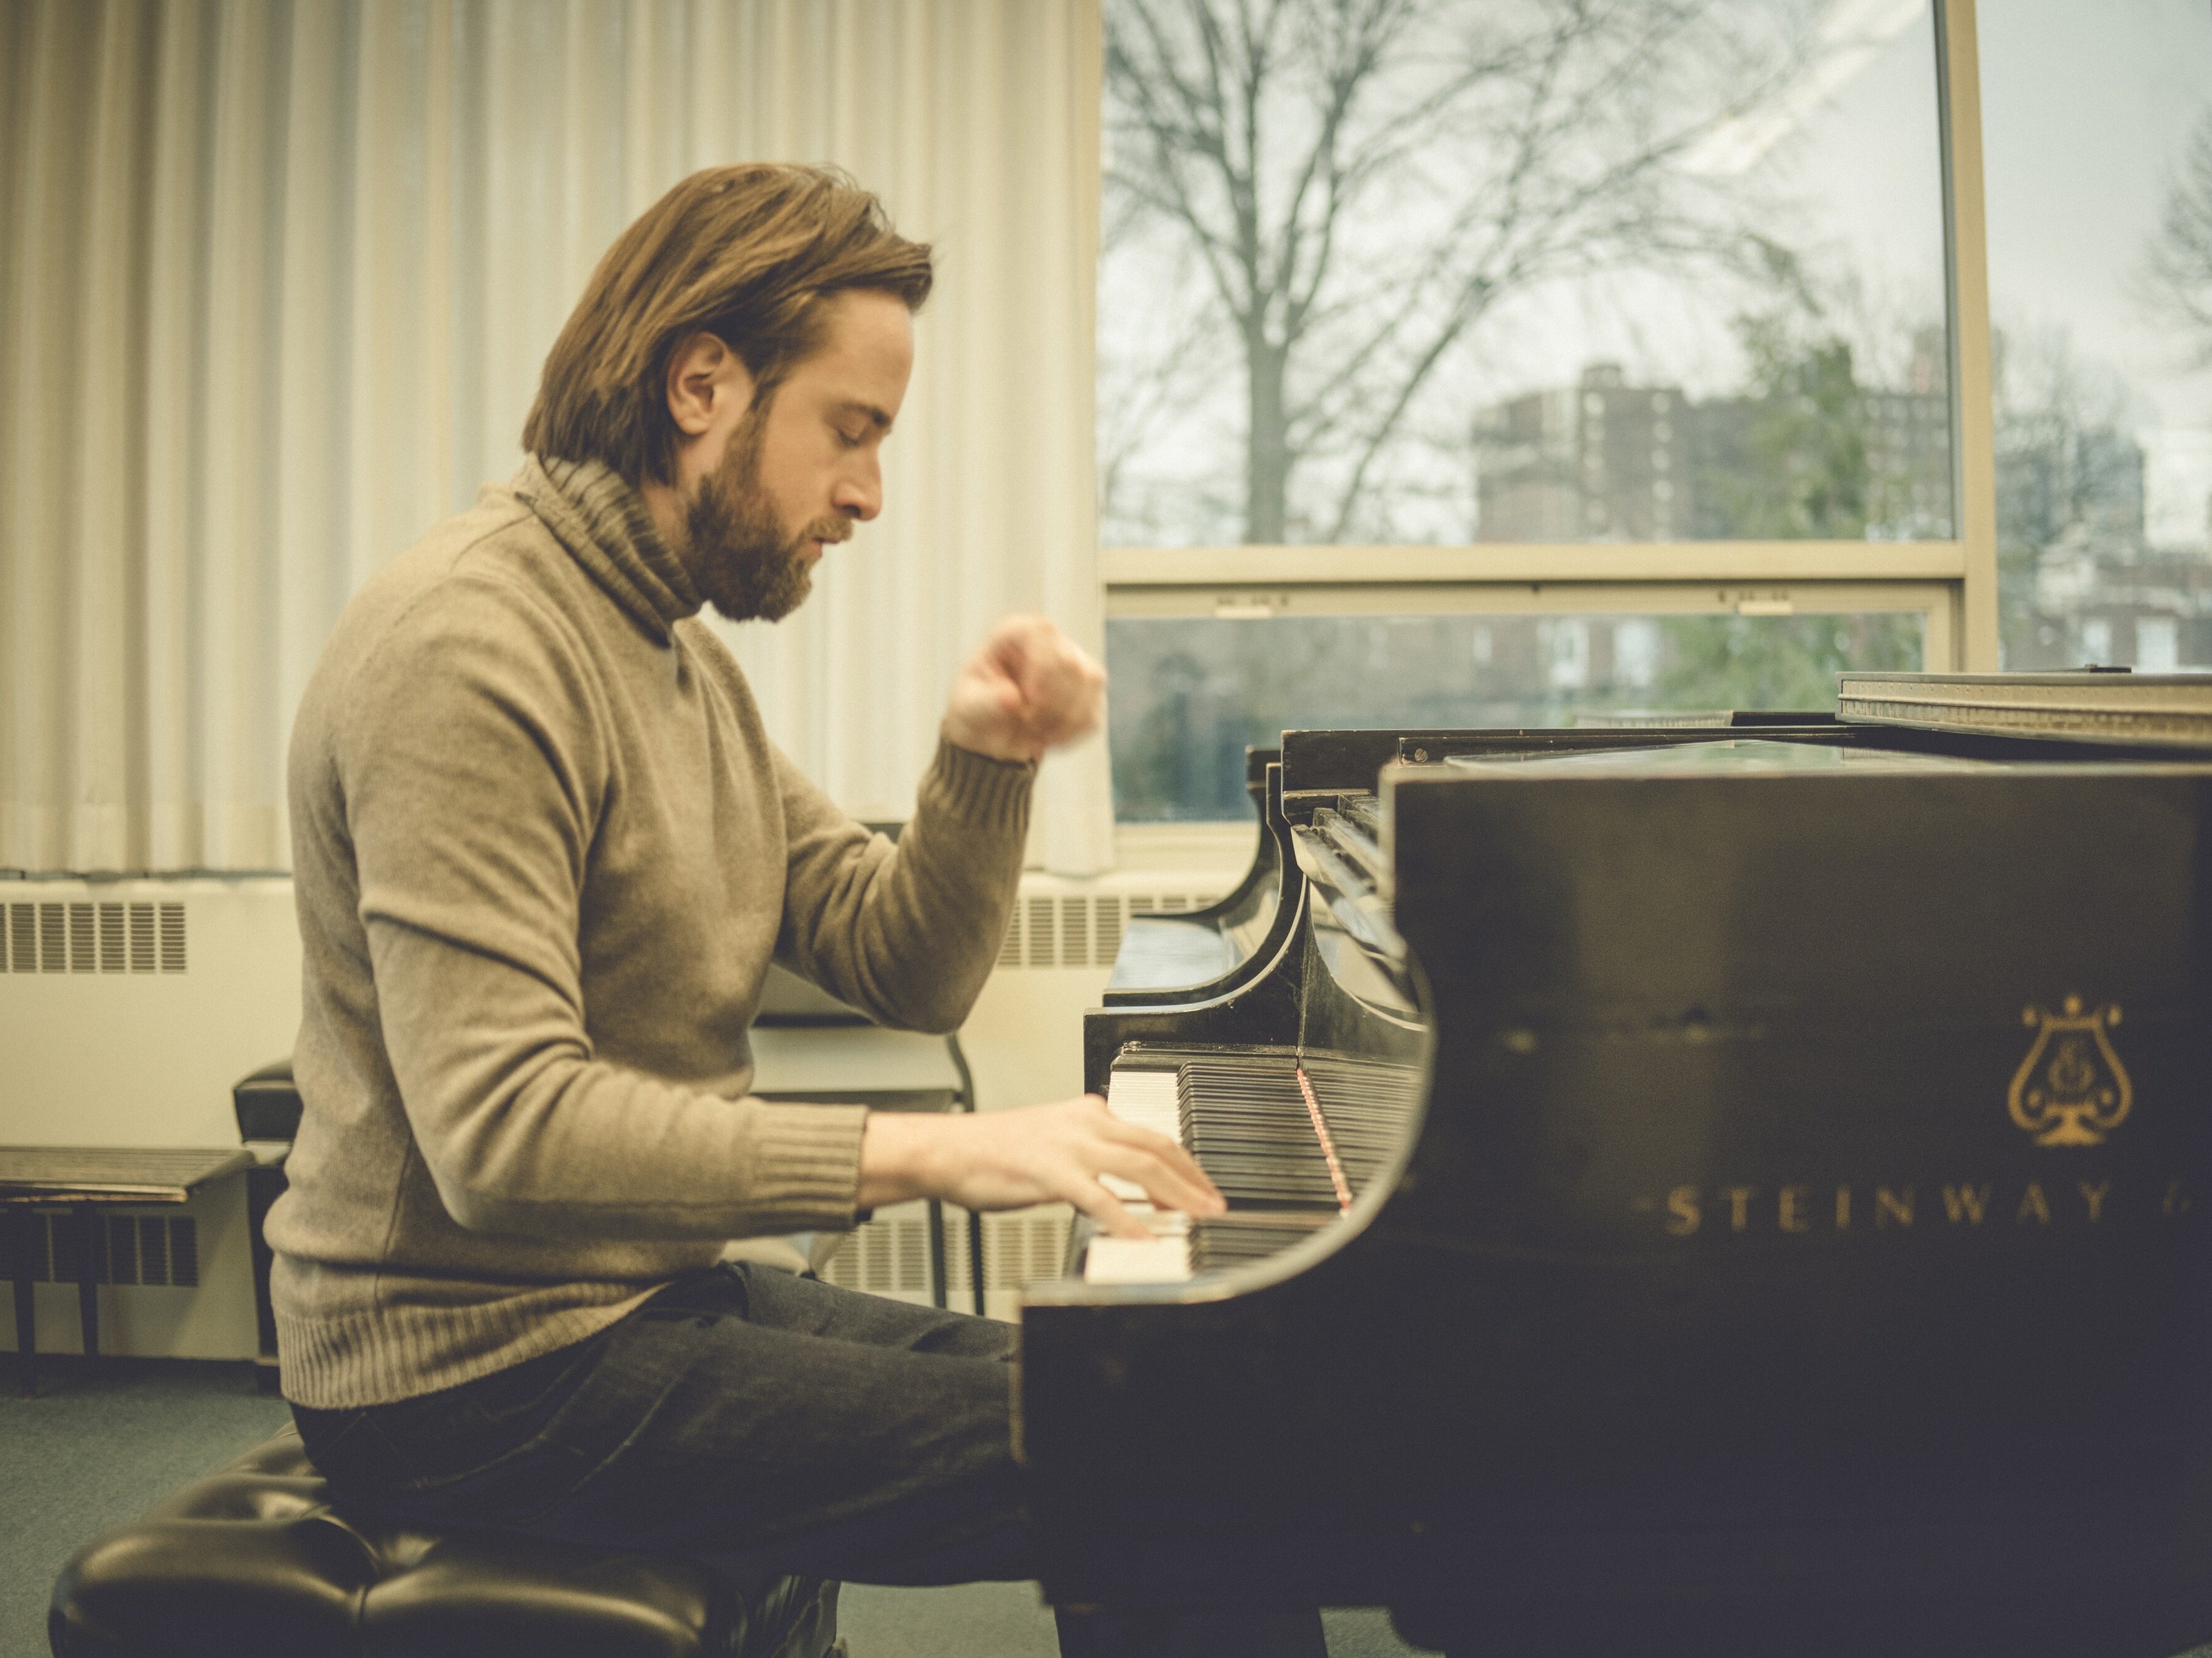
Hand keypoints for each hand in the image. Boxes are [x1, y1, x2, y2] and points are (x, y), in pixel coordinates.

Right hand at [858, 1096, 1224, 1239]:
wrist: (947, 1151)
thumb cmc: (991, 1152)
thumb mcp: (1050, 1141)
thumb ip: (1087, 1153)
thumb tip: (1118, 1177)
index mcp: (1088, 1113)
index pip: (1151, 1134)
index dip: (1184, 1163)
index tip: (1202, 1187)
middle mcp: (1086, 1122)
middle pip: (1157, 1146)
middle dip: (1193, 1179)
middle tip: (1215, 1205)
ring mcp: (1070, 1146)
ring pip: (1140, 1167)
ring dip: (1176, 1196)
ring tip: (1196, 1219)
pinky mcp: (1051, 1172)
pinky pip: (1100, 1199)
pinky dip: (1128, 1221)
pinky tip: (1142, 1240)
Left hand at [941, 615, 1104, 763]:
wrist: (994, 737)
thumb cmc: (977, 711)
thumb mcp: (969, 708)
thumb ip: (985, 703)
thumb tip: (1012, 699)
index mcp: (1016, 633)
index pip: (1042, 632)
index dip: (1041, 669)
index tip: (1028, 703)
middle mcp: (1050, 642)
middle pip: (1071, 662)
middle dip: (1050, 703)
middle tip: (1026, 722)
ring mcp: (1075, 664)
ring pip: (1090, 683)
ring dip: (1063, 719)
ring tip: (1036, 732)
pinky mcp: (1089, 692)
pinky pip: (1093, 711)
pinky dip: (1071, 733)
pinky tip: (1049, 737)